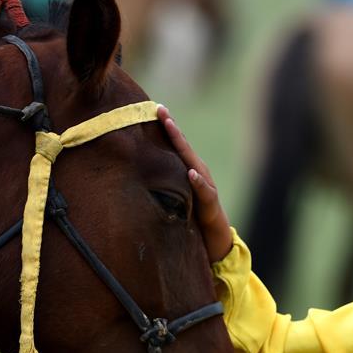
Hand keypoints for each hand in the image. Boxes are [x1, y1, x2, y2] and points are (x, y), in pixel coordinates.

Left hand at [158, 105, 232, 262]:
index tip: (153, 109)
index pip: (176, 147)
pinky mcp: (211, 206)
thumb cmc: (194, 219)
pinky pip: (205, 192)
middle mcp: (199, 175)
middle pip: (184, 147)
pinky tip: (191, 173)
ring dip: (183, 145)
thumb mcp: (174, 200)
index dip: (166, 128)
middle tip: (160, 109)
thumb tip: (136, 177)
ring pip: (194, 163)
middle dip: (172, 128)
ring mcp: (206, 188)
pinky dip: (198, 182)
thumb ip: (163, 187)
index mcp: (189, 173)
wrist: (216, 243)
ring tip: (172, 128)